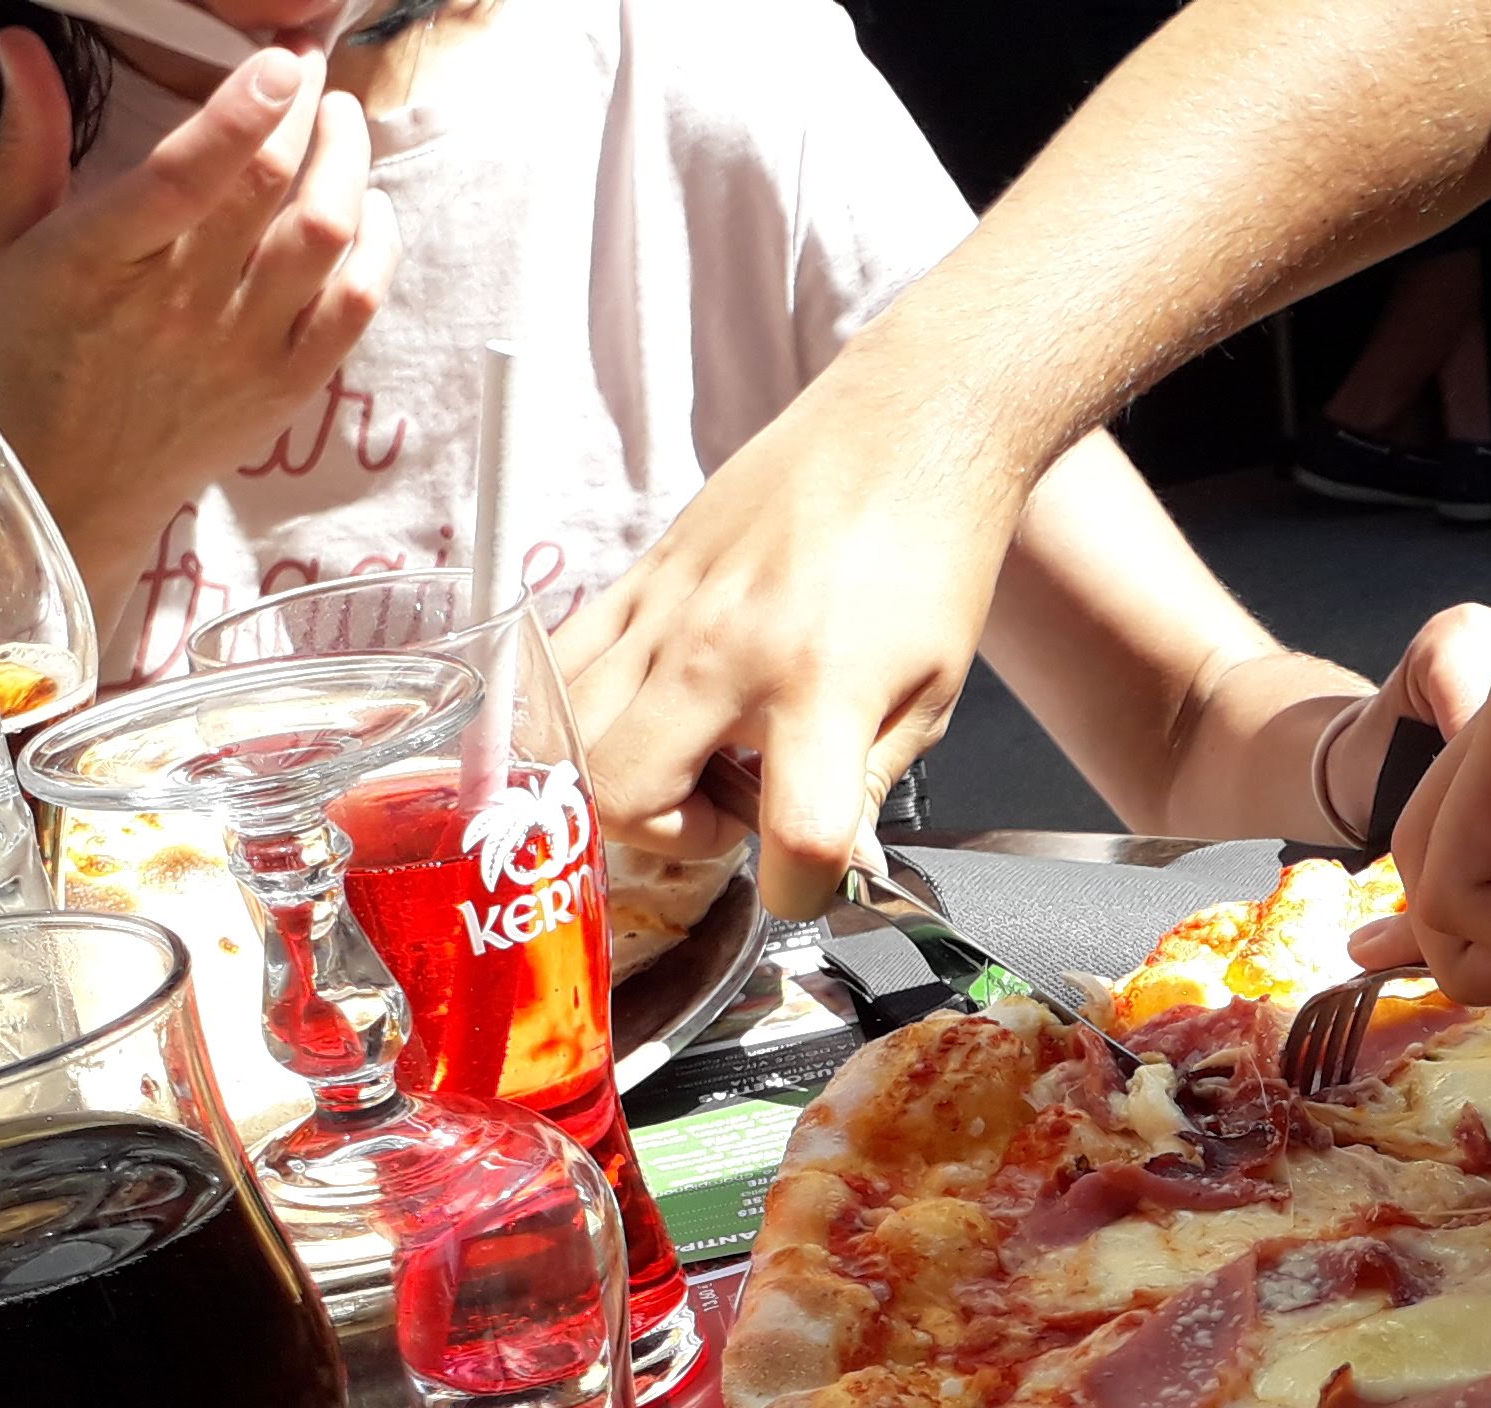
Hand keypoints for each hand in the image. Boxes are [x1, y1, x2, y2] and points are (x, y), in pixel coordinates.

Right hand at [0, 33, 397, 568]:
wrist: (82, 473)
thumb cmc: (46, 343)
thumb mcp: (10, 240)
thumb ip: (27, 139)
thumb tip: (20, 42)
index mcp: (100, 259)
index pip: (184, 177)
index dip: (241, 114)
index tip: (276, 62)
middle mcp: (177, 304)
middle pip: (265, 190)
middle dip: (301, 112)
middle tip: (306, 67)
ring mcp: (241, 346)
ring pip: (321, 237)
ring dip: (347, 164)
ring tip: (341, 119)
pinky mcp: (288, 383)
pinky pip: (355, 304)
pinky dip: (377, 245)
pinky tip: (369, 205)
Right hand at [557, 392, 1027, 917]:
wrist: (903, 429)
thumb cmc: (931, 554)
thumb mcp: (931, 693)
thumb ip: (867, 789)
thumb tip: (829, 868)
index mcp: (821, 688)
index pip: (791, 841)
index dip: (801, 894)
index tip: (810, 878)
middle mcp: (725, 652)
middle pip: (624, 799)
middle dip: (673, 838)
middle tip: (736, 807)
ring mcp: (666, 611)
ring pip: (568, 741)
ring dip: (622, 780)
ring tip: (695, 756)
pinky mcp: (637, 577)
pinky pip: (559, 669)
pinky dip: (581, 716)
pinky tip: (650, 709)